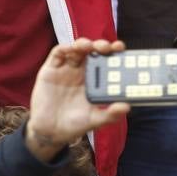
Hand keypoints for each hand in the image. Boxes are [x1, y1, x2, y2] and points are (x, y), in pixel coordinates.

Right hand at [24, 38, 129, 162]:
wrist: (50, 131)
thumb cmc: (74, 124)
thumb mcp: (95, 120)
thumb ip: (110, 114)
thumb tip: (126, 106)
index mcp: (94, 81)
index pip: (106, 62)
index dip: (114, 53)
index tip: (121, 48)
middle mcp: (81, 72)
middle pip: (92, 52)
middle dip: (100, 45)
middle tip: (107, 47)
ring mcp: (66, 69)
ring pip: (75, 49)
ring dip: (83, 44)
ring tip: (89, 46)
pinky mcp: (50, 69)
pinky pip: (57, 54)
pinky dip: (64, 48)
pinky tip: (71, 49)